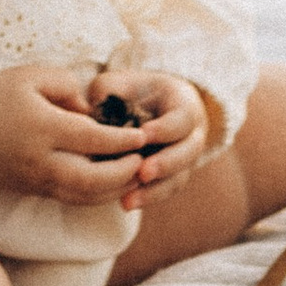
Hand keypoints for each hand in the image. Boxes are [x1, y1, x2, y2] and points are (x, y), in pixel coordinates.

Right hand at [0, 61, 166, 207]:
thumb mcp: (30, 76)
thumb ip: (69, 87)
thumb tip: (94, 112)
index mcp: (42, 127)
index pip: (93, 139)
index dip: (123, 140)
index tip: (144, 135)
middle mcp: (40, 160)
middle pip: (94, 178)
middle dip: (125, 172)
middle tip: (146, 160)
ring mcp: (36, 179)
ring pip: (84, 195)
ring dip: (114, 189)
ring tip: (135, 175)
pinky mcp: (32, 190)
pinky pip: (71, 198)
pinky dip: (95, 195)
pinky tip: (110, 184)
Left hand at [96, 69, 215, 195]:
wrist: (150, 106)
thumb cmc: (134, 91)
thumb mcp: (123, 82)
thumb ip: (110, 90)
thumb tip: (92, 108)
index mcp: (184, 105)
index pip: (182, 118)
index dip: (164, 128)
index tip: (143, 135)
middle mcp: (192, 134)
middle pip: (188, 152)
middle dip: (166, 163)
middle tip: (143, 172)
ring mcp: (185, 159)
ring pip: (179, 178)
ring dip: (155, 190)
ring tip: (128, 200)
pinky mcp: (173, 177)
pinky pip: (166, 191)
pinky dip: (148, 198)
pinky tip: (125, 204)